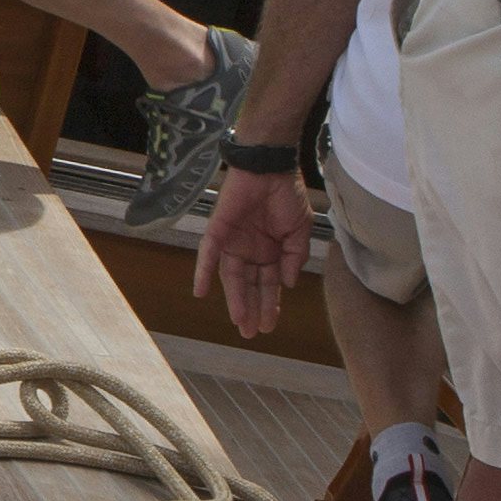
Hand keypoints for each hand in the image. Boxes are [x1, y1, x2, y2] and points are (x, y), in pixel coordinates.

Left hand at [197, 167, 313, 340]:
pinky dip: (204, 272)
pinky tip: (201, 292)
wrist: (271, 167)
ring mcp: (233, 241)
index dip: (269, 305)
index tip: (270, 326)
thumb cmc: (287, 195)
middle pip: (250, 286)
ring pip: (232, 277)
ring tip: (241, 321)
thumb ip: (294, 258)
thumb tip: (288, 285)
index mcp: (270, 252)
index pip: (268, 284)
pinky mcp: (219, 230)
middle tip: (253, 333)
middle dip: (252, 309)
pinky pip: (208, 254)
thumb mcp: (300, 231)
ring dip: (235, 299)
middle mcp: (250, 250)